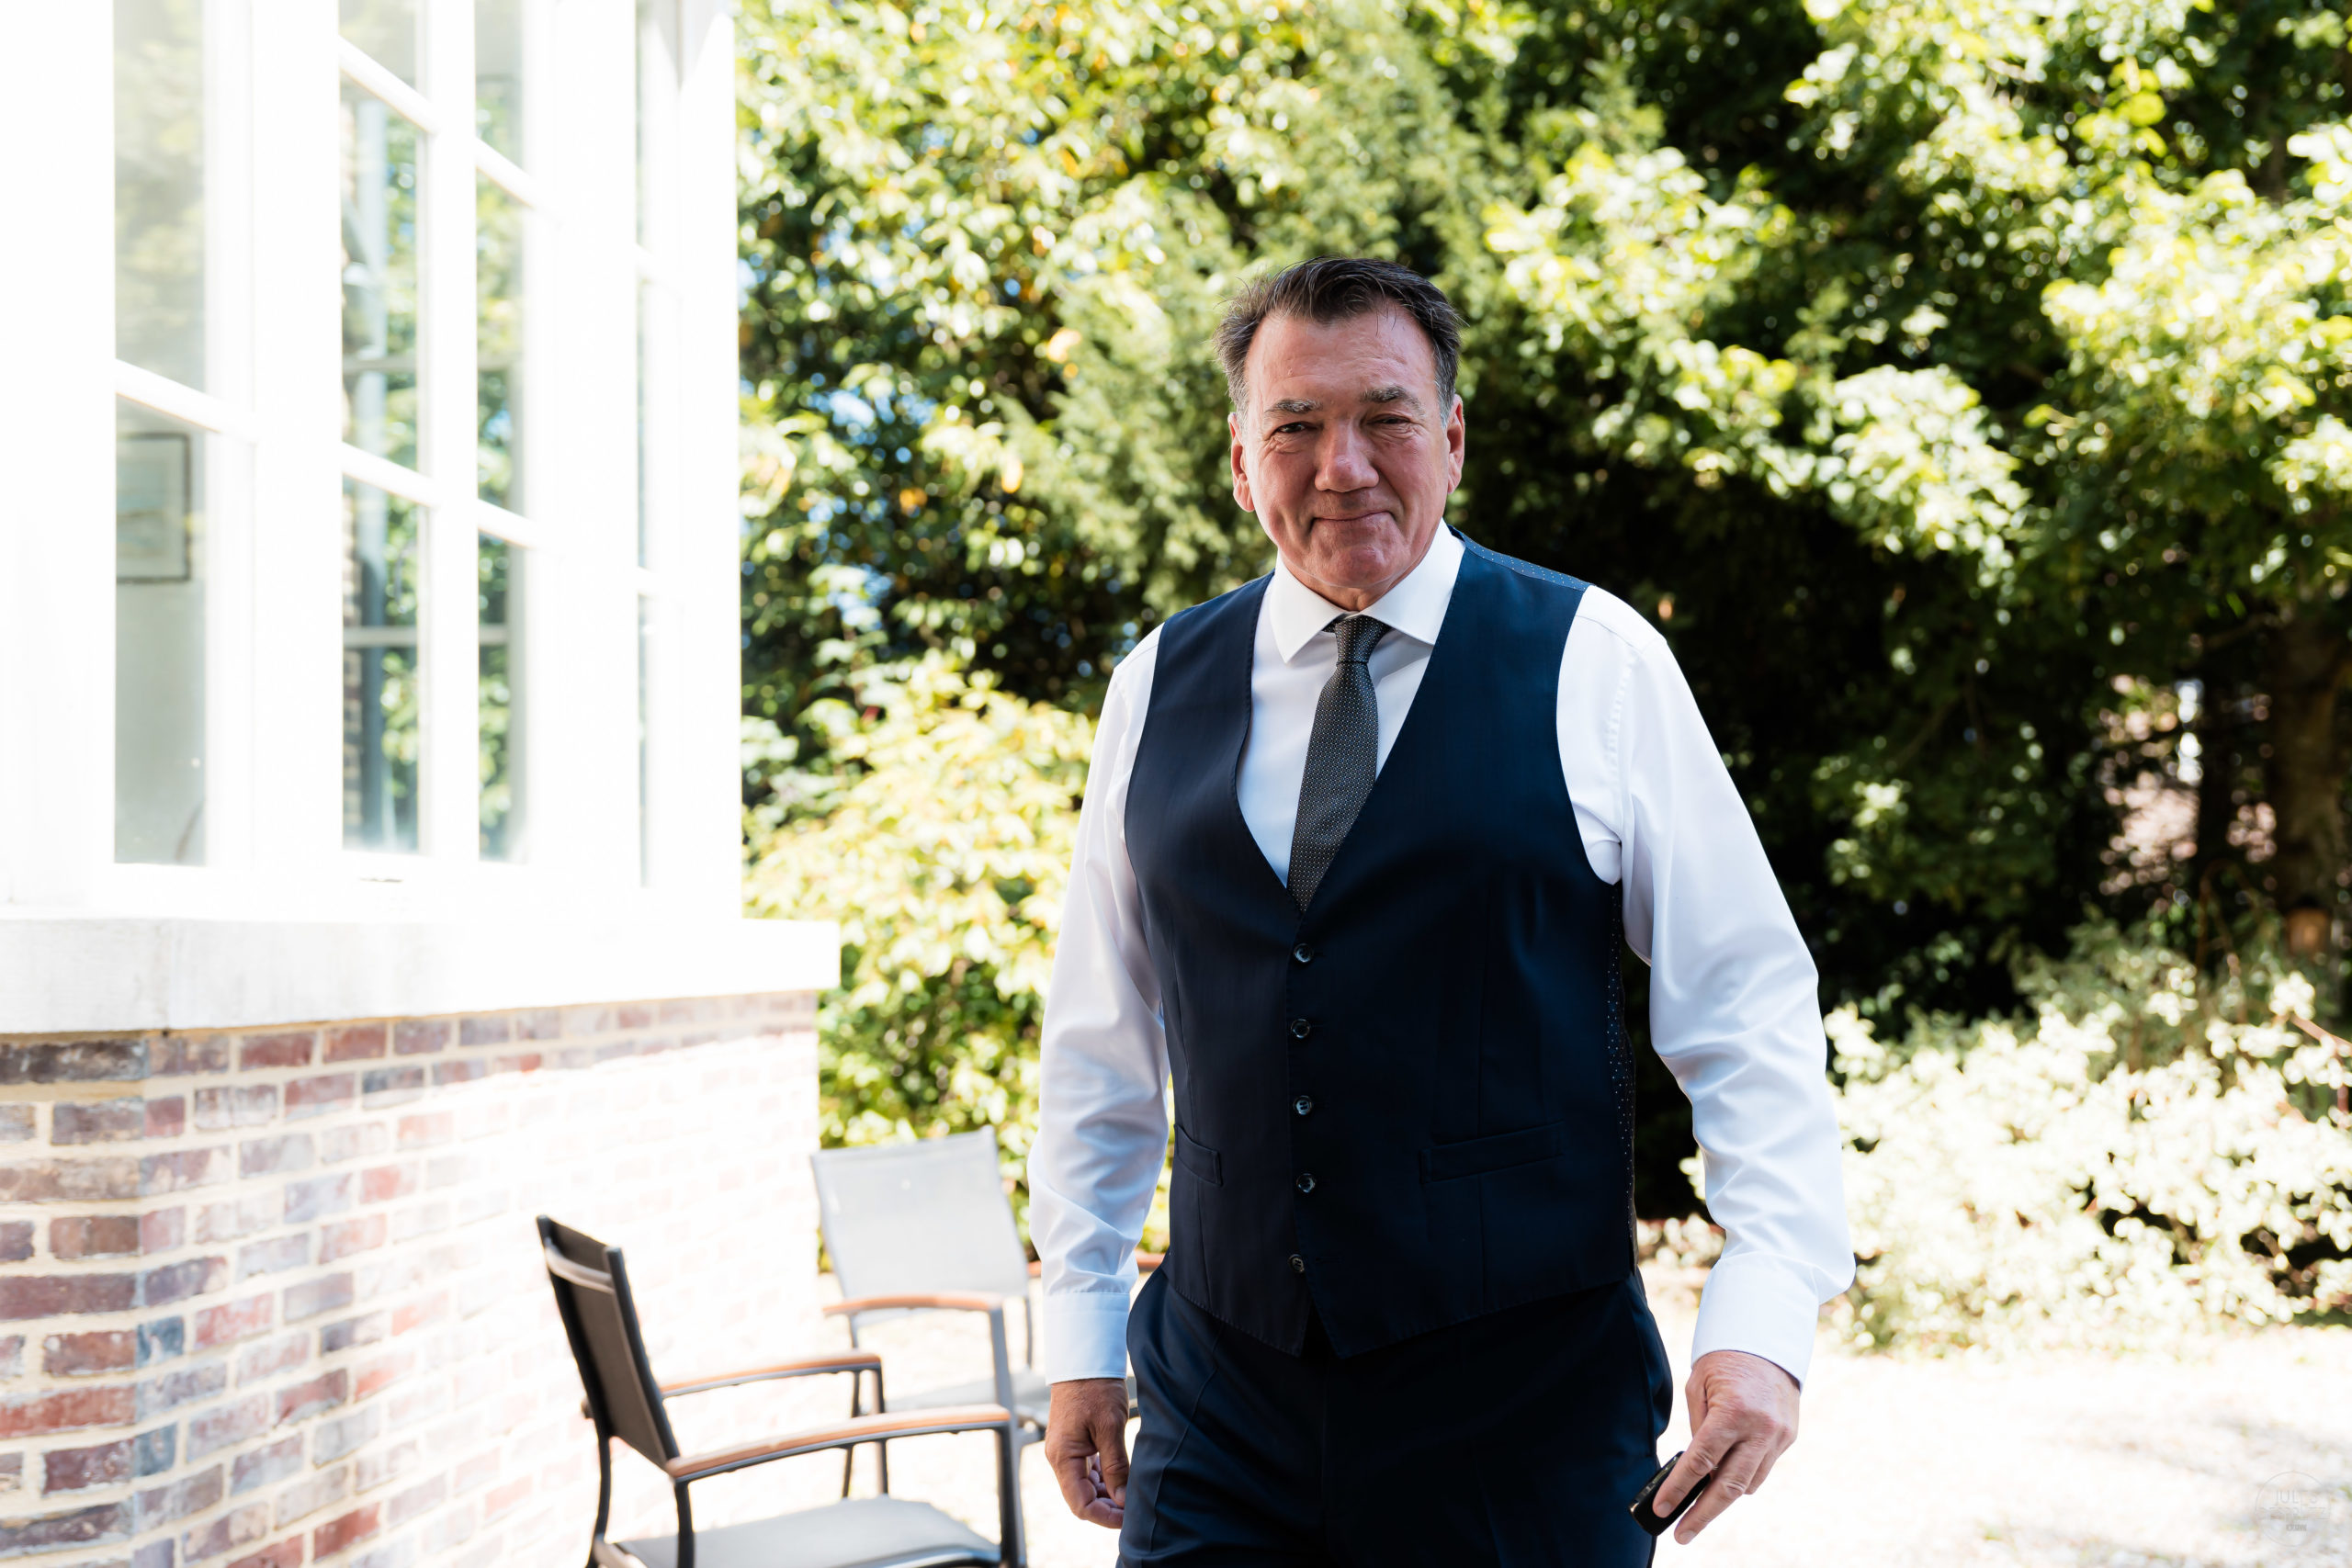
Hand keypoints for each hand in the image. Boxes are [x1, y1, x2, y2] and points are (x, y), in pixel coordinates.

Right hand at [1045, 1378, 1131, 1528]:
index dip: (1105, 1517)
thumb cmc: (1095, 1389)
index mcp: (1063, 1457)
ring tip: (1133, 1495)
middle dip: (1108, 1508)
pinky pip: (1088, 1471)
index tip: (1129, 1518)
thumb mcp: (1110, 1427)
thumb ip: (1116, 1466)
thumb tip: (1123, 1500)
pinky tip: (1123, 1479)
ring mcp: (1067, 1451)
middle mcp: (1060, 1459)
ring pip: (1086, 1486)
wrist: (1084, 1359)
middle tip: (1136, 1509)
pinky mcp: (1075, 1443)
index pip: (1080, 1504)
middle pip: (1082, 1499)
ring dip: (1108, 1495)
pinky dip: (1105, 1479)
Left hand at [1652, 1349, 1798, 1544]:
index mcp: (1733, 1413)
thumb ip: (1698, 1429)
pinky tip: (1727, 1475)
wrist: (1768, 1343)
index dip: (1679, 1489)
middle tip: (1682, 1534)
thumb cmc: (1724, 1363)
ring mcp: (1779, 1437)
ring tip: (1700, 1505)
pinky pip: (1762, 1468)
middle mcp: (1760, 1429)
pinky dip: (1743, 1475)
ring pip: (1749, 1484)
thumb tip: (1696, 1470)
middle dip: (1702, 1514)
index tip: (1662, 1510)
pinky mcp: (1789, 1438)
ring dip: (1724, 1496)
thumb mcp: (1699, 1388)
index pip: (1700, 1462)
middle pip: (1728, 1487)